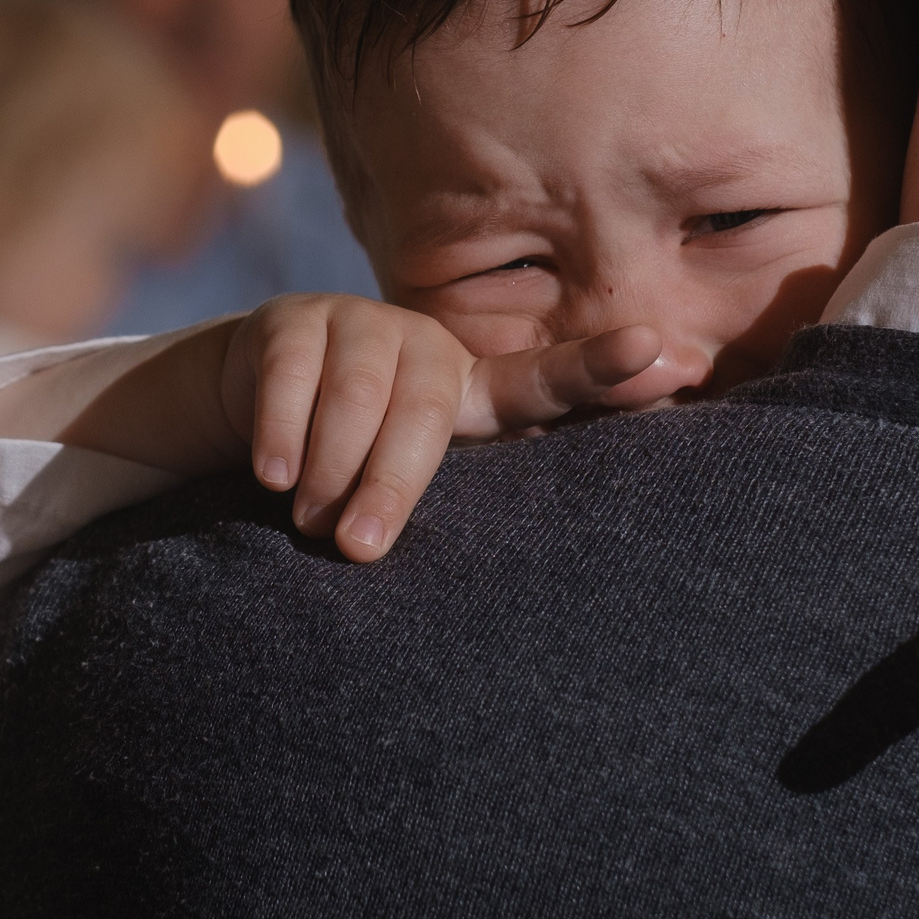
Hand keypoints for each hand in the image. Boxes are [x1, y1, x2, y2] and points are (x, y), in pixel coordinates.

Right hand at [223, 294, 689, 560]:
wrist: (253, 397)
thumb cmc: (355, 459)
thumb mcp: (413, 477)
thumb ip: (472, 509)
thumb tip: (535, 597)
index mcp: (471, 392)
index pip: (544, 383)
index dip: (602, 370)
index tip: (665, 355)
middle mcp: (425, 347)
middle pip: (426, 414)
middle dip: (392, 485)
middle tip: (360, 550)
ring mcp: (360, 325)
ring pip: (355, 398)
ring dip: (330, 471)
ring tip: (307, 524)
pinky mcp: (293, 321)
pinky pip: (290, 380)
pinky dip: (279, 435)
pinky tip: (270, 475)